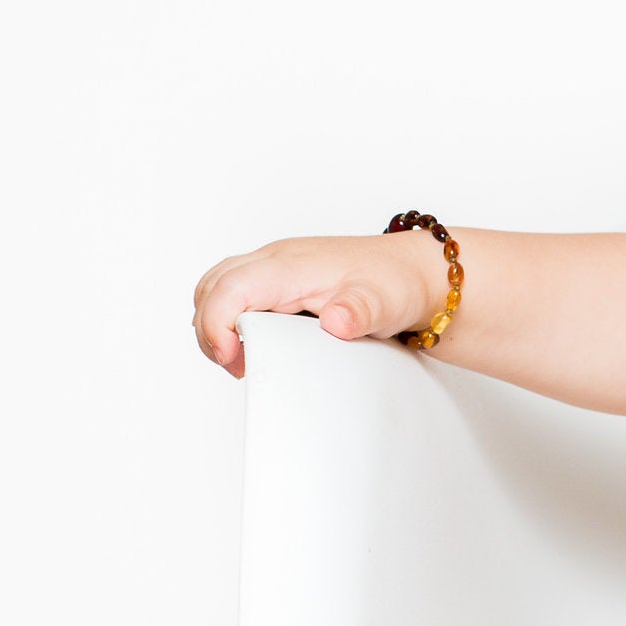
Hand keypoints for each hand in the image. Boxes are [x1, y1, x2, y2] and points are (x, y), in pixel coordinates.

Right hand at [191, 231, 444, 376]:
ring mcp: (276, 266)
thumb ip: (358, 312)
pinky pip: (236, 290)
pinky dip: (229, 315)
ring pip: (218, 285)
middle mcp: (276, 260)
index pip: (229, 288)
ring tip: (241, 357)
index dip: (216, 324)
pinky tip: (253, 341)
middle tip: (237, 365)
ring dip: (216, 321)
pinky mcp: (280, 278)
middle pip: (212, 286)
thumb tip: (335, 322)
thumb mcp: (385, 303)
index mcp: (291, 266)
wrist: (416, 273)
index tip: (233, 359)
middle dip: (209, 328)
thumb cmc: (398, 285)